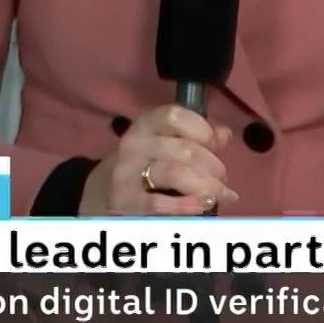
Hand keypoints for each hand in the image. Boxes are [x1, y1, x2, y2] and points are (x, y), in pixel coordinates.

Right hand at [78, 104, 239, 215]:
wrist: (99, 194)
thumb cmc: (144, 166)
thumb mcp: (166, 144)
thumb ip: (196, 138)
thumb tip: (224, 134)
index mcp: (146, 124)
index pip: (175, 115)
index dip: (203, 130)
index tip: (214, 146)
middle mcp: (133, 144)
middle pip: (185, 150)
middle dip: (214, 167)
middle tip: (223, 181)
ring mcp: (126, 173)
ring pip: (175, 173)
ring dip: (207, 186)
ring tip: (220, 195)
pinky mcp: (123, 202)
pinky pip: (160, 203)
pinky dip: (187, 205)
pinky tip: (203, 207)